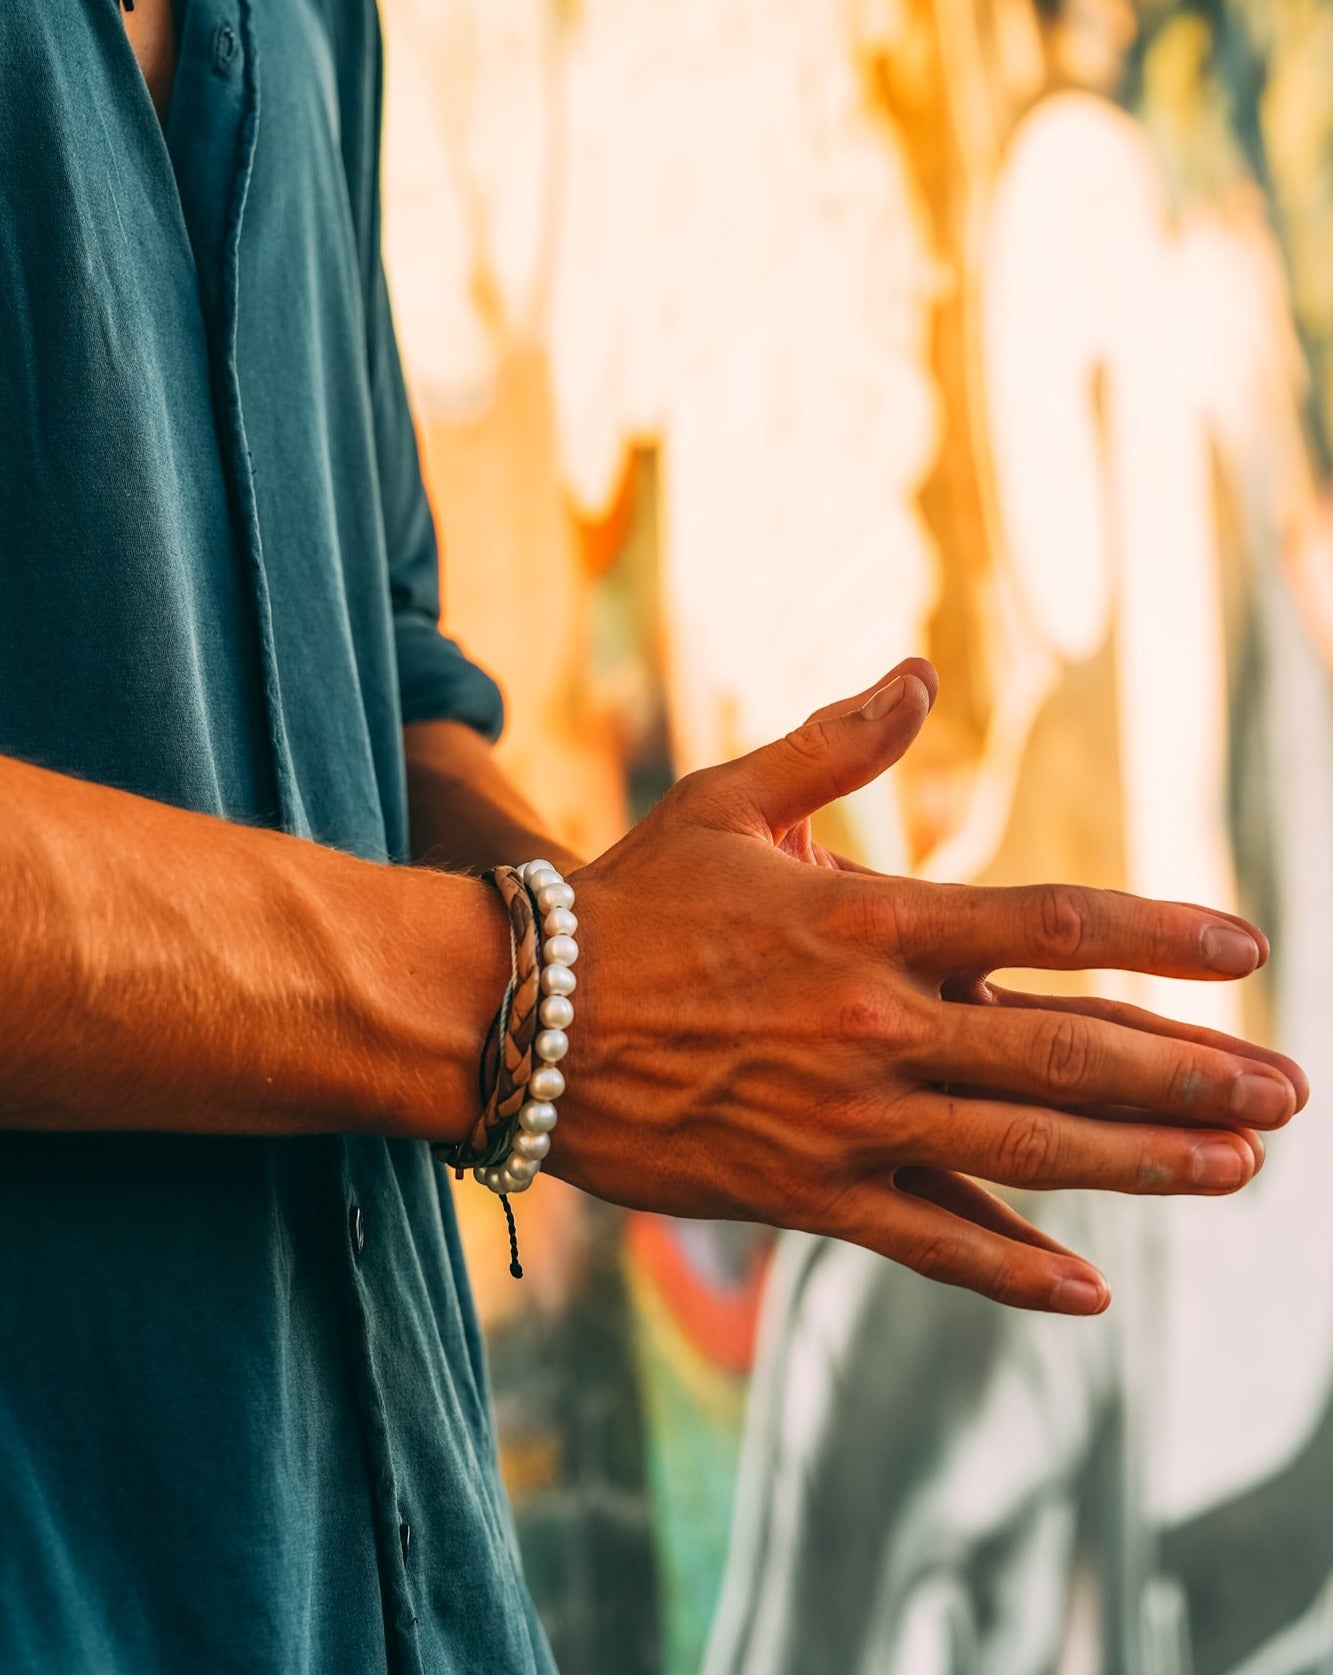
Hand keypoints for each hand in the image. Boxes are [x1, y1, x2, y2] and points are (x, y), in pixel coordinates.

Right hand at [560, 665, 1305, 1313]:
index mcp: (870, 921)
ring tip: (1238, 1170)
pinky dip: (1010, 1268)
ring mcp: (847, 1117)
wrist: (518, 1014)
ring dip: (1141, 1163)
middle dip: (1190, 1070)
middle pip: (1065, 1050)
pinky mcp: (804, 1192)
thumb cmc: (628, 898)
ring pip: (1022, 1148)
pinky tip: (1089, 1293)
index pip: (1050, 922)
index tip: (1246, 947)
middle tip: (1290, 1090)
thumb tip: (918, 670)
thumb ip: (836, 742)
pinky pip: (927, 1238)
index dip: (1158, 936)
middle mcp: (877, 1023)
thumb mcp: (729, 800)